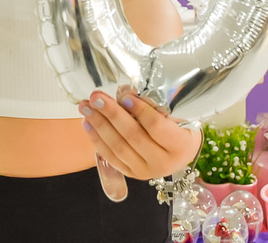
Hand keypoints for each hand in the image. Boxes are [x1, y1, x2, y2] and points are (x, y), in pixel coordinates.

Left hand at [79, 86, 201, 180]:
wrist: (180, 151)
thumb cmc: (178, 126)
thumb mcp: (174, 113)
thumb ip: (152, 104)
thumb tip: (124, 92)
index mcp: (181, 145)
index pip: (156, 126)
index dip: (139, 110)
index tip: (124, 95)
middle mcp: (164, 162)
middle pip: (133, 136)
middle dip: (112, 114)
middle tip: (96, 97)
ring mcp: (147, 171)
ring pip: (119, 148)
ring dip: (99, 125)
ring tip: (86, 107)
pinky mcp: (132, 174)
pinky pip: (111, 157)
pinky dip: (96, 139)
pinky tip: (87, 123)